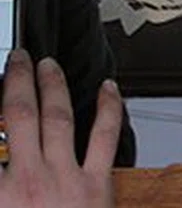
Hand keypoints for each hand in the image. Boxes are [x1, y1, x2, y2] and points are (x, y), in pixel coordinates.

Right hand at [0, 49, 121, 207]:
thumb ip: (0, 183)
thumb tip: (2, 165)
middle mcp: (30, 178)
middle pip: (20, 115)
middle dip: (18, 80)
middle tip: (18, 58)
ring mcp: (66, 178)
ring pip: (58, 118)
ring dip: (53, 86)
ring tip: (48, 64)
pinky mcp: (97, 185)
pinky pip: (105, 138)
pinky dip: (109, 108)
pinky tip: (109, 87)